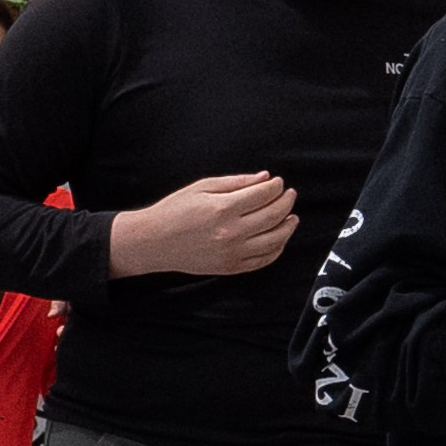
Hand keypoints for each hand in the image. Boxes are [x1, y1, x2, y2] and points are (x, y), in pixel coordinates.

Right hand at [109, 173, 298, 278]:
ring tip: (292, 217)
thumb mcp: (203, 187)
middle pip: (273, 216)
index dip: (276, 187)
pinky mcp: (231, 267)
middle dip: (286, 202)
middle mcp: (231, 232)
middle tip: (289, 195)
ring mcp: (232, 252)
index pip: (263, 195)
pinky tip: (279, 239)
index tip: (278, 182)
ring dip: (288, 227)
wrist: (154, 242)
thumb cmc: (174, 211)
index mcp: (223, 209)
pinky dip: (277, 249)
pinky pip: (263, 260)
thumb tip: (264, 178)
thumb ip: (236, 182)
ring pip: (274, 240)